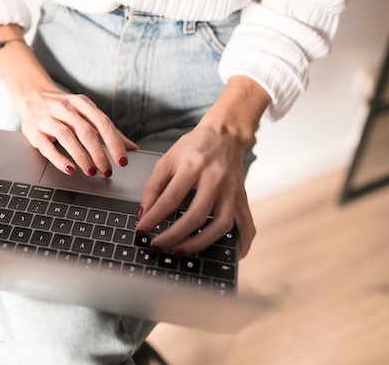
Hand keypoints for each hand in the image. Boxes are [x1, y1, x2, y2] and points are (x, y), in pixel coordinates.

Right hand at [0, 24, 136, 176]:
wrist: (31, 94)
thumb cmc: (65, 108)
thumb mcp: (87, 112)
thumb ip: (108, 130)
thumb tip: (132, 147)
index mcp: (82, 103)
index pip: (102, 123)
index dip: (114, 143)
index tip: (122, 161)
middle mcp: (65, 108)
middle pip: (86, 131)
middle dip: (99, 153)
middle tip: (107, 171)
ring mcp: (48, 118)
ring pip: (67, 136)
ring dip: (81, 156)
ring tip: (91, 171)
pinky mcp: (33, 130)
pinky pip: (46, 145)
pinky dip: (59, 158)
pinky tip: (69, 169)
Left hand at [135, 75, 270, 258]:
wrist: (225, 134)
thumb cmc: (194, 146)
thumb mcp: (167, 159)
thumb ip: (153, 186)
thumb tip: (143, 214)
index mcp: (194, 165)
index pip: (170, 198)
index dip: (153, 217)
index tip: (141, 230)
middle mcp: (216, 178)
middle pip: (197, 215)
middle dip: (174, 235)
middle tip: (157, 245)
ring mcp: (233, 190)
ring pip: (221, 225)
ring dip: (200, 243)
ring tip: (180, 251)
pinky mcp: (242, 198)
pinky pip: (246, 225)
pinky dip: (240, 244)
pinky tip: (228, 254)